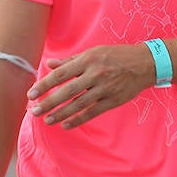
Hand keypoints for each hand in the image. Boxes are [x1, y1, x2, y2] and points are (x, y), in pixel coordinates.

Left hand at [27, 43, 155, 128]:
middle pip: (67, 91)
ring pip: (79, 104)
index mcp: (88, 60)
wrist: (145, 63)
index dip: (44, 84)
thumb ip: (70, 60)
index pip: (61, 74)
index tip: (31, 93)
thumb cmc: (116, 55)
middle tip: (34, 111)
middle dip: (49, 102)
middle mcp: (95, 74)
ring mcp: (105, 88)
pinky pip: (92, 112)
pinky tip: (66, 125)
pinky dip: (78, 119)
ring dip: (61, 113)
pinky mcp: (113, 100)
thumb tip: (50, 64)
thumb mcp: (93, 52)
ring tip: (47, 120)